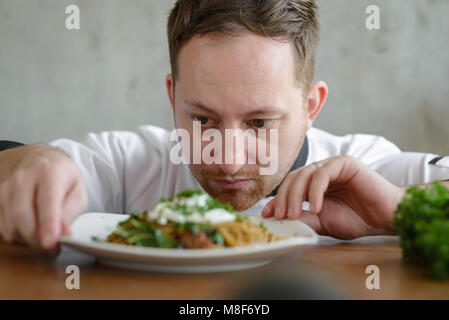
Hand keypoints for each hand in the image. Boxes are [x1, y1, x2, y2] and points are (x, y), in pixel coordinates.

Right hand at [0, 145, 86, 251]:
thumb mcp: (77, 191)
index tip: (50, 243)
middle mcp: (24, 177)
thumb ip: (71, 213)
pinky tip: (29, 230)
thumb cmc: (61, 177)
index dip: (48, 225)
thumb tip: (63, 235)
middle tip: (52, 247)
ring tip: (43, 236)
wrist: (36, 158)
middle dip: (36, 239)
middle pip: (22, 216)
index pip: (47, 201)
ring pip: (9, 224)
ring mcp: (6, 186)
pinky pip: (2, 226)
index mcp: (50, 172)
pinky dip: (17, 235)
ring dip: (27, 239)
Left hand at [262, 156, 404, 238]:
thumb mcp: (323, 222)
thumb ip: (304, 218)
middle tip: (280, 217)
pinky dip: (315, 191)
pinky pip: (323, 174)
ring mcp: (332, 165)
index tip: (267, 216)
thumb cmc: (357, 219)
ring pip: (304, 174)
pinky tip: (314, 207)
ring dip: (295, 196)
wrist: (386, 217)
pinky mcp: (345, 163)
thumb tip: (279, 219)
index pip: (290, 186)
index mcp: (314, 184)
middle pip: (294, 179)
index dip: (277, 200)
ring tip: (293, 215)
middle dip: (283, 198)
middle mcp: (321, 172)